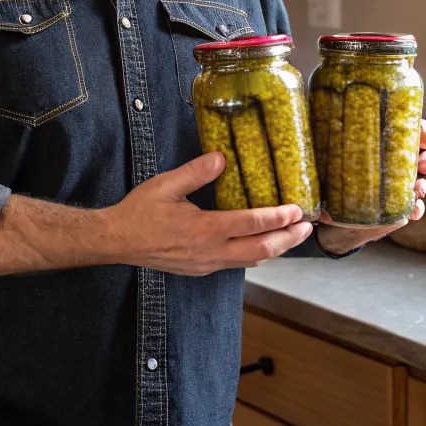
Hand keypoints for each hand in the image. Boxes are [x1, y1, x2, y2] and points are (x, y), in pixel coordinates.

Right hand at [105, 152, 313, 274]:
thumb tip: (222, 156)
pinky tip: (262, 245)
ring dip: (276, 249)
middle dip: (288, 239)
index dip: (278, 217)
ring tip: (293, 236)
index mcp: (205, 229)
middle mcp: (211, 252)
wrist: (117, 241)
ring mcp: (207, 264)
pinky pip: (236, 264)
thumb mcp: (166, 185)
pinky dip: (256, 254)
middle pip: (261, 250)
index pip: (252, 224)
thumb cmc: (139, 212)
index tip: (297, 209)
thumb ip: (196, 171)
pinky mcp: (202, 269)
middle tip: (308, 228)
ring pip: (251, 260)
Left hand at [317, 119, 425, 254]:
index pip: (409, 130)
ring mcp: (398, 187)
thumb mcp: (326, 156)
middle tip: (423, 163)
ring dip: (424, 183)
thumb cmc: (328, 177)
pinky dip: (417, 209)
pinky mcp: (397, 210)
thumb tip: (312, 123)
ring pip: (421, 180)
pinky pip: (414, 208)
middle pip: (421, 155)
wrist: (328, 216)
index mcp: (381, 143)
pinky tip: (413, 210)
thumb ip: (324, 141)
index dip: (424, 131)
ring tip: (418, 187)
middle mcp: (394, 163)